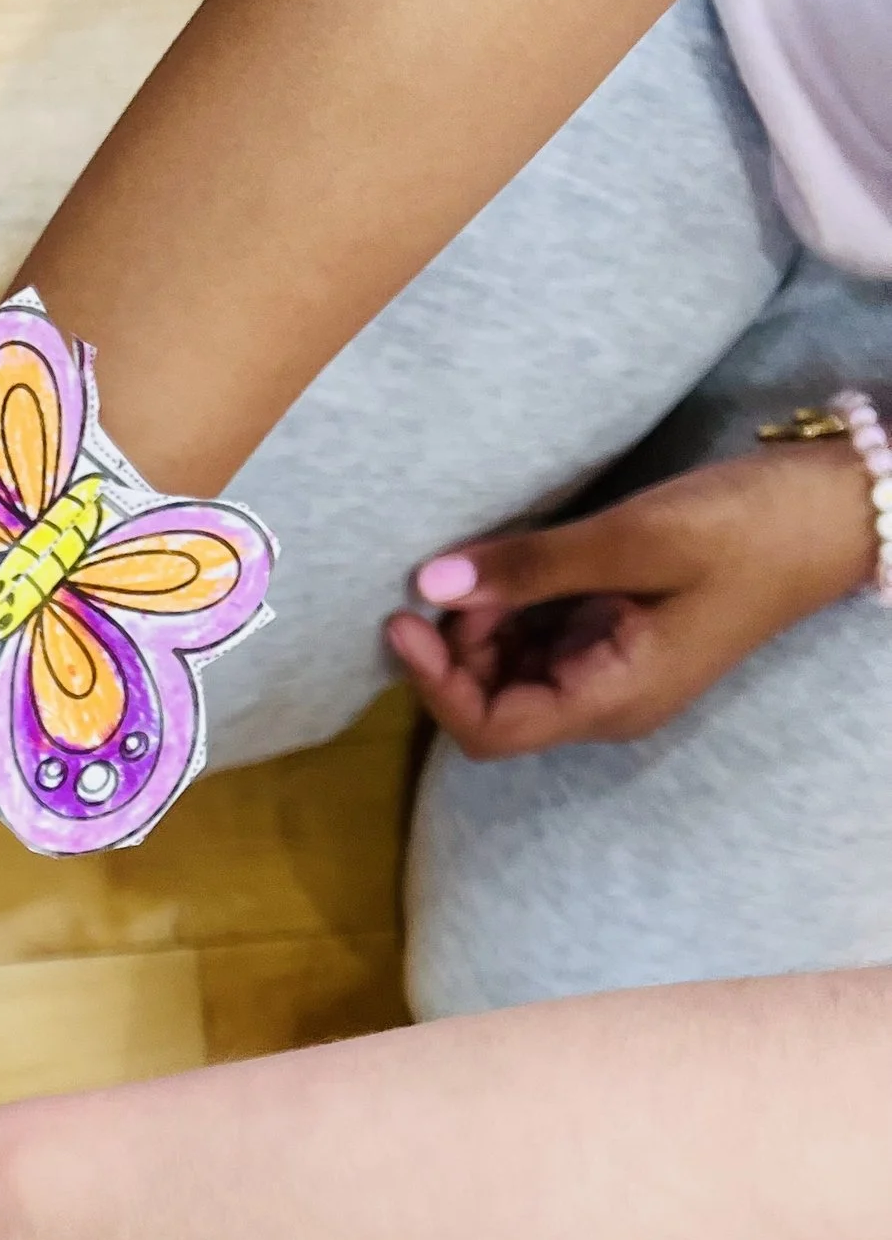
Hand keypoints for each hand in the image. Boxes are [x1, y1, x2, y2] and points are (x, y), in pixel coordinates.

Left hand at [382, 445, 879, 757]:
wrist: (837, 509)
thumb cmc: (750, 528)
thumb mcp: (636, 540)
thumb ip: (533, 567)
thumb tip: (433, 582)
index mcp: (613, 699)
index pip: (491, 730)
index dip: (435, 684)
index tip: (403, 619)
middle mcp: (608, 701)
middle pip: (494, 704)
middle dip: (459, 648)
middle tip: (460, 574)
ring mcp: (615, 670)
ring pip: (515, 671)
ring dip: (485, 627)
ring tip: (492, 564)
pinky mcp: (622, 635)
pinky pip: (545, 641)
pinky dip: (516, 610)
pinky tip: (518, 566)